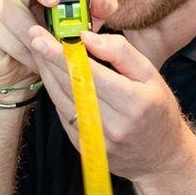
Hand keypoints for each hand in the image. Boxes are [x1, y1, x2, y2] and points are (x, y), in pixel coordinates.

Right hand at [0, 0, 117, 90]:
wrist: (20, 70)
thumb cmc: (51, 38)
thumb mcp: (79, 23)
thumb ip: (94, 10)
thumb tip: (102, 0)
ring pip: (14, 11)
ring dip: (38, 32)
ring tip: (56, 48)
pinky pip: (6, 35)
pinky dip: (26, 51)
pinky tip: (38, 60)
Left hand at [29, 27, 191, 181]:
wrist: (161, 157)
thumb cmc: (158, 110)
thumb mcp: (151, 75)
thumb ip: (121, 53)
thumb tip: (87, 38)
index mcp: (134, 102)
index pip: (90, 74)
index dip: (63, 55)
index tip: (42, 37)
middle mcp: (115, 124)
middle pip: (72, 86)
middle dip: (49, 59)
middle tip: (34, 36)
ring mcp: (98, 140)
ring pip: (63, 100)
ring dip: (48, 74)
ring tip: (39, 52)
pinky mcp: (86, 148)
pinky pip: (64, 115)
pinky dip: (56, 93)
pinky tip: (52, 76)